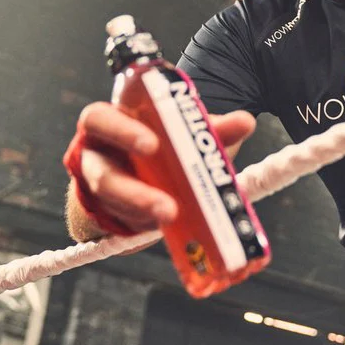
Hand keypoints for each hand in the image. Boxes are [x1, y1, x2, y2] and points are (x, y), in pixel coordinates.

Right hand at [65, 103, 254, 234]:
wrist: (145, 167)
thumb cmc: (165, 138)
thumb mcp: (185, 129)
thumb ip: (213, 126)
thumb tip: (246, 122)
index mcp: (111, 122)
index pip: (98, 119)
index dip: (121, 131)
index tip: (152, 144)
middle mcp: (98, 155)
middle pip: (100, 174)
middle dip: (132, 192)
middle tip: (167, 204)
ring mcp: (100, 188)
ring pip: (111, 206)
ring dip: (143, 214)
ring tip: (172, 217)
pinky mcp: (109, 214)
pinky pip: (122, 223)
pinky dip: (146, 224)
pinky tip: (169, 225)